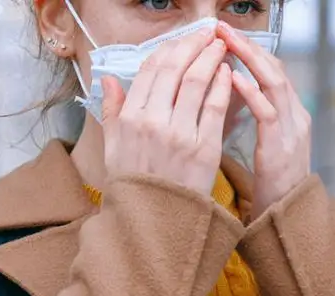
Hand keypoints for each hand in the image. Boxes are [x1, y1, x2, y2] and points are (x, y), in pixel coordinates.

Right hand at [100, 29, 231, 195]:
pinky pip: (215, 106)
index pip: (149, 70)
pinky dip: (223, 84)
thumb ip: (111, 111)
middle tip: (206, 33)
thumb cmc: (134, 186)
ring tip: (220, 47)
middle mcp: (152, 122)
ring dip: (210, 57)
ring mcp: (179, 135)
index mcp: (129, 119)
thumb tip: (107, 80)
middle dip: (192, 44)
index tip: (182, 40)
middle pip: (174, 69)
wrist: (153, 223)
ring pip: (197, 81)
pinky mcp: (204, 148)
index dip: (168, 49)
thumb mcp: (113, 149)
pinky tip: (228, 73)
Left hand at [217, 21, 311, 218]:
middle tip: (221, 27)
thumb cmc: (269, 185)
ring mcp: (292, 131)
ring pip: (275, 83)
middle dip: (248, 45)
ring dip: (249, 60)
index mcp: (289, 114)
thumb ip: (254, 120)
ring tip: (226, 41)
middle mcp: (295, 116)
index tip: (223, 35)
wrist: (287, 221)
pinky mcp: (282, 149)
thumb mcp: (264, 145)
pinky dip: (251, 93)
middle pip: (274, 68)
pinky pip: (268, 114)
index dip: (248, 50)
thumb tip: (227, 95)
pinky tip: (233, 79)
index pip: (270, 71)